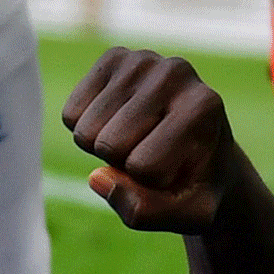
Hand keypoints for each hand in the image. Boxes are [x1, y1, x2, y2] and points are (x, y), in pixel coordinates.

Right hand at [62, 48, 235, 233]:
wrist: (201, 149)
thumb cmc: (194, 185)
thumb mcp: (186, 215)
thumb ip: (146, 212)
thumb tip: (97, 177)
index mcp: (203, 107)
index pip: (144, 166)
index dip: (152, 183)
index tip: (175, 170)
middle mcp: (176, 72)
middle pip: (108, 146)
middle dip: (121, 166)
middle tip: (150, 154)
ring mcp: (142, 59)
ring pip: (85, 132)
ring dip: (102, 149)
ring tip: (136, 139)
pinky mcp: (114, 58)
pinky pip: (71, 114)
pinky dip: (85, 129)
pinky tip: (116, 123)